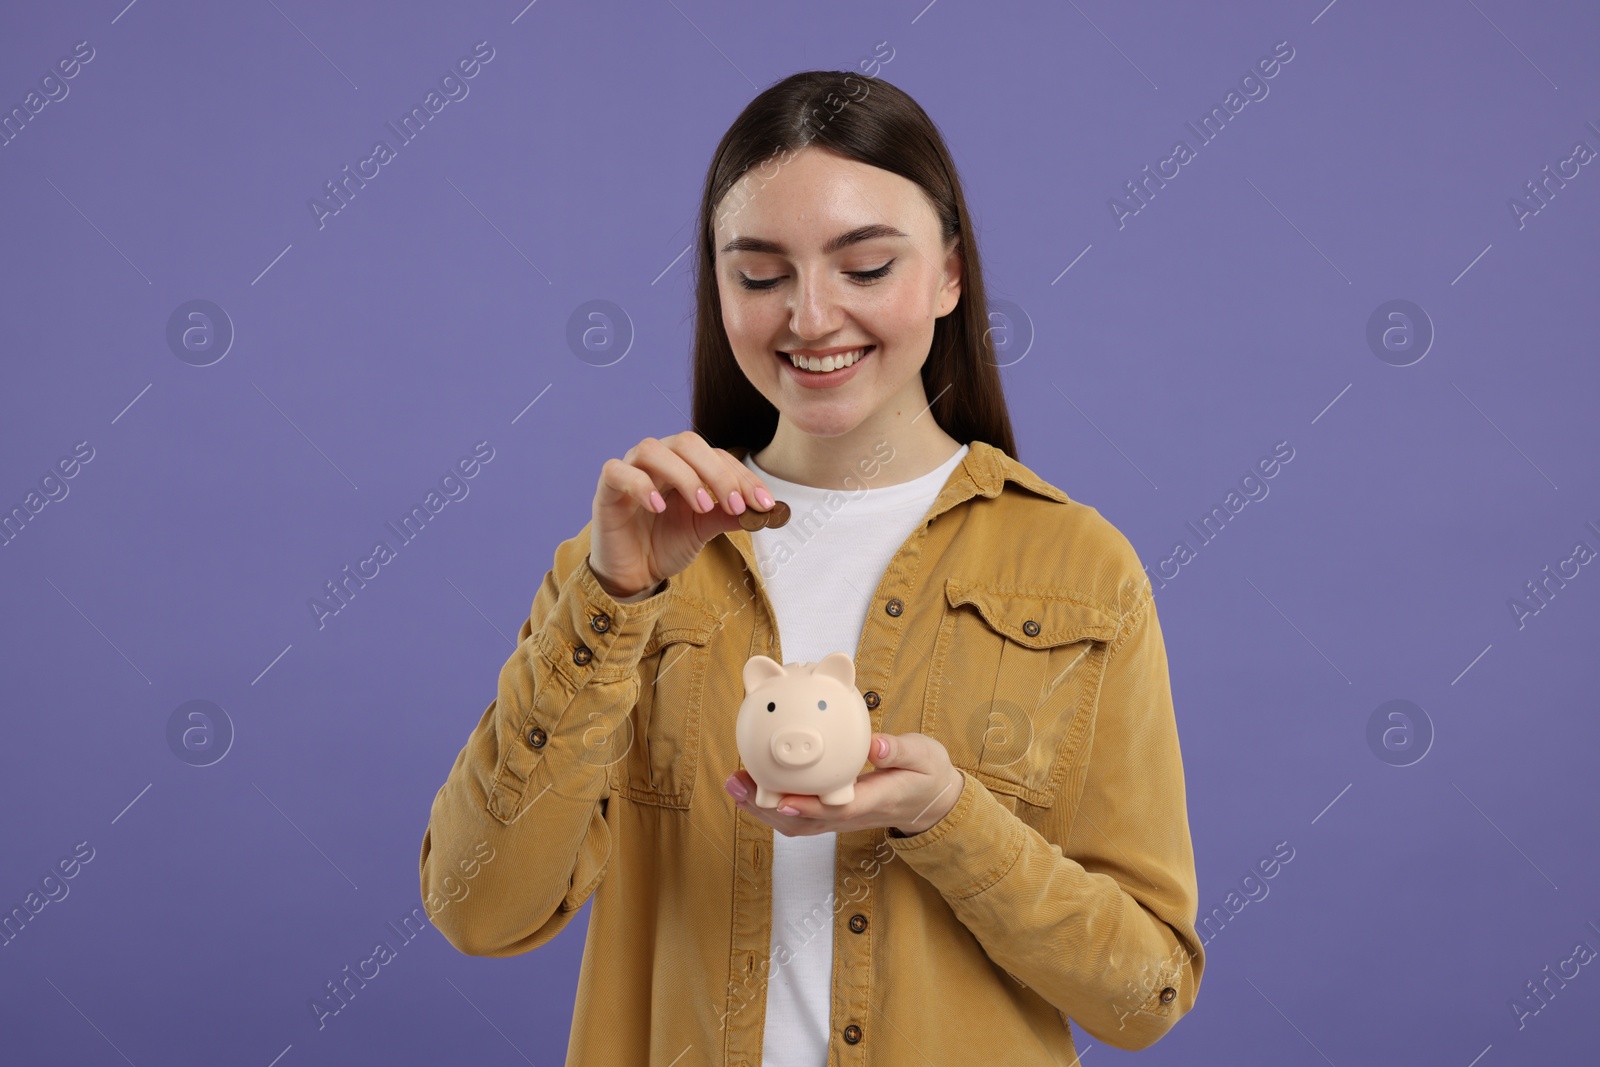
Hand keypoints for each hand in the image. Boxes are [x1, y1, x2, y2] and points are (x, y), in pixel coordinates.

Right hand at [590, 431, 777, 598]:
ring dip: (684, 475)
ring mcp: (630, 470)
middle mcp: (658, 460)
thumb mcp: (705, 528)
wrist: (633, 574)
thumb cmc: (665, 543)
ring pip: (653, 449)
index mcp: (684, 464)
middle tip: (734, 504)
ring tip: (702, 507)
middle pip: (687, 443)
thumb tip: (769, 510)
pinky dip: (640, 484)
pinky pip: (617, 471)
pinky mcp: (606, 489)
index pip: (716, 455)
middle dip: (717, 472)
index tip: (763, 503)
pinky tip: (658, 506)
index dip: (742, 476)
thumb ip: (730, 515)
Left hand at [723, 732, 965, 837]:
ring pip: (795, 822)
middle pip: (804, 820)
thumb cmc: (926, 775)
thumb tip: (876, 745)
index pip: (837, 809)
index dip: (806, 807)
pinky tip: (753, 783)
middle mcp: (852, 815)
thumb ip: (900, 751)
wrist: (931, 801)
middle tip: (737, 783)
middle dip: (766, 806)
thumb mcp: (925, 756)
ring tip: (734, 783)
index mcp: (876, 800)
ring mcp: (840, 818)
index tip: (778, 800)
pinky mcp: (832, 813)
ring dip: (761, 807)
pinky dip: (770, 803)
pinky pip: (797, 815)